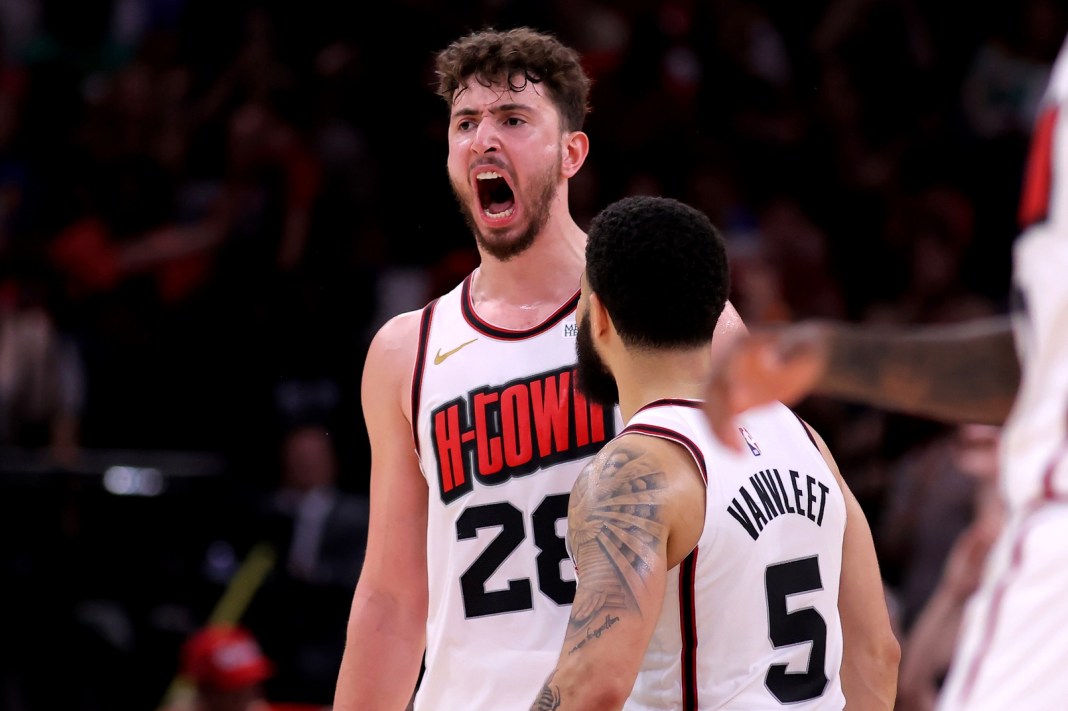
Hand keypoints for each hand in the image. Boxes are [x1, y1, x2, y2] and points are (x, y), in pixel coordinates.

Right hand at [703, 323, 829, 450]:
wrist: (800, 356)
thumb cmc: (804, 350)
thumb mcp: (804, 348)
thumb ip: (787, 354)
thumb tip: (770, 363)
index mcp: (741, 346)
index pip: (729, 361)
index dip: (729, 379)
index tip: (737, 401)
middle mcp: (726, 363)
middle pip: (713, 389)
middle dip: (719, 412)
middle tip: (733, 437)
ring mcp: (726, 383)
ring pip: (711, 407)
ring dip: (717, 429)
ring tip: (736, 451)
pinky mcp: (731, 401)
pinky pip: (719, 419)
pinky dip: (723, 435)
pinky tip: (738, 452)